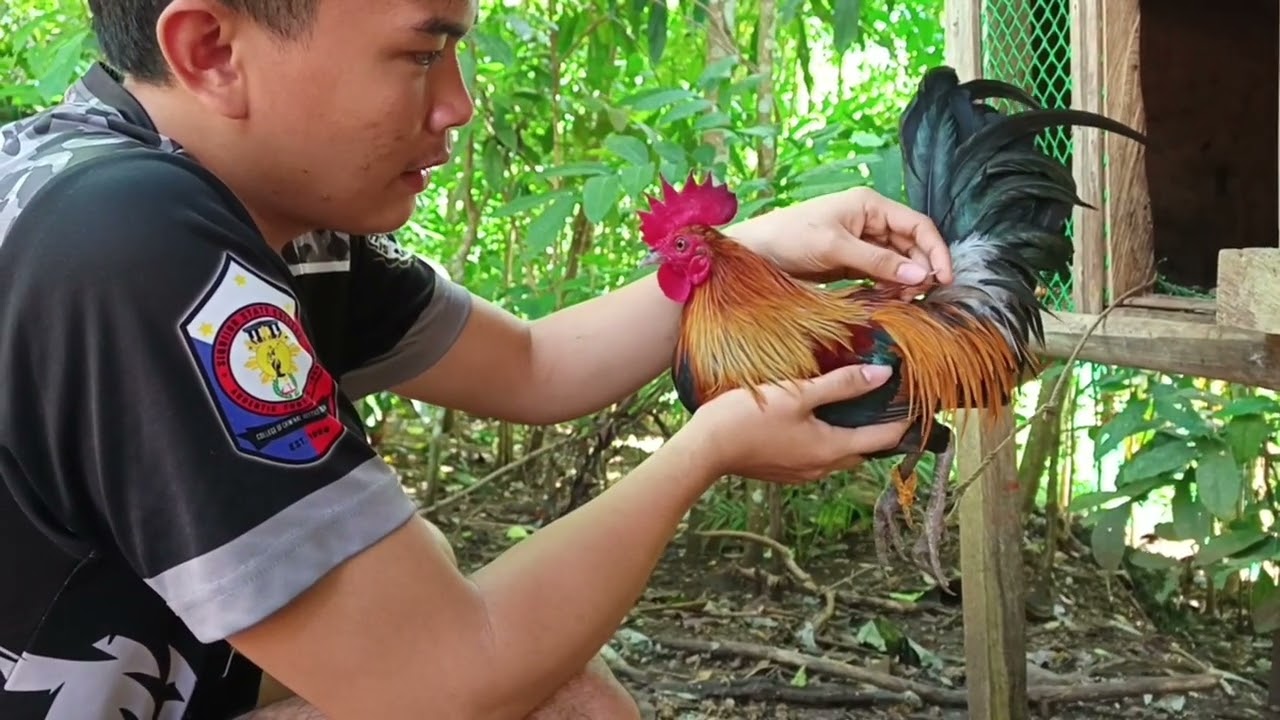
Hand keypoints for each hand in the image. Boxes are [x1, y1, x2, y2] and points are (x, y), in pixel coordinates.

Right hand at [683, 364, 909, 484]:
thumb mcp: (799, 393)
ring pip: (839, 453)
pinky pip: (816, 455)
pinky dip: (826, 438)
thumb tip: (884, 373)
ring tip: (851, 406)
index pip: (883, 438)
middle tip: (886, 401)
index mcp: (832, 449)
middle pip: (863, 448)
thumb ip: (842, 383)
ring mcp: (801, 473)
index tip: (917, 402)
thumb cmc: (750, 417)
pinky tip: (814, 419)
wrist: (705, 448)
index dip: (903, 420)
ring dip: (850, 433)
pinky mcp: (783, 470)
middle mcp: (822, 467)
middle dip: (878, 428)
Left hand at [727, 186, 952, 298]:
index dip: (936, 250)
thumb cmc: (789, 238)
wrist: (754, 252)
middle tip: (922, 296)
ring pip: (897, 261)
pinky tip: (892, 300)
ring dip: (906, 280)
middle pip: (911, 244)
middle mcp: (870, 220)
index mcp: (870, 205)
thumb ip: (879, 262)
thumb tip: (921, 275)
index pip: (917, 225)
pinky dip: (889, 286)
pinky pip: (880, 273)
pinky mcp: (850, 261)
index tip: (945, 279)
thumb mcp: (836, 248)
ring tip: (907, 301)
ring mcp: (860, 241)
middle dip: (921, 268)